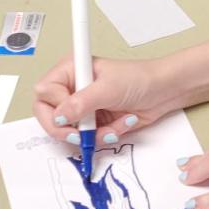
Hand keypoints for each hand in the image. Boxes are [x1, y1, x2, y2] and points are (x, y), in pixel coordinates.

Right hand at [33, 55, 175, 145]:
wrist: (164, 92)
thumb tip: (58, 117)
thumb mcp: (108, 89)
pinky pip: (88, 138)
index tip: (72, 115)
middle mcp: (72, 88)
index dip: (56, 108)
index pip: (44, 93)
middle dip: (67, 130)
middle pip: (49, 116)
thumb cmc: (139, 79)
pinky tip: (120, 125)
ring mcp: (83, 107)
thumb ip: (81, 103)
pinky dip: (104, 137)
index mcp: (71, 70)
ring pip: (69, 132)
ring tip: (114, 126)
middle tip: (82, 136)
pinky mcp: (94, 121)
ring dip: (92, 135)